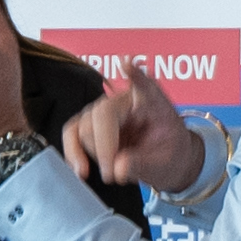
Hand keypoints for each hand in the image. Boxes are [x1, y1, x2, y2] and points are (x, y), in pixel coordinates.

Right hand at [65, 60, 205, 192]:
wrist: (164, 159)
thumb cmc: (169, 154)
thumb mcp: (165, 164)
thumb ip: (143, 165)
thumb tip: (118, 168)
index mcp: (152, 102)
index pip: (144, 86)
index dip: (135, 76)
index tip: (128, 65)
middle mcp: (124, 100)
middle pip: (101, 115)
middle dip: (103, 148)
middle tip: (113, 175)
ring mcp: (103, 110)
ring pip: (83, 127)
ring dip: (92, 154)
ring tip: (109, 173)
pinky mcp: (88, 124)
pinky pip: (71, 134)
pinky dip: (73, 153)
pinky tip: (81, 169)